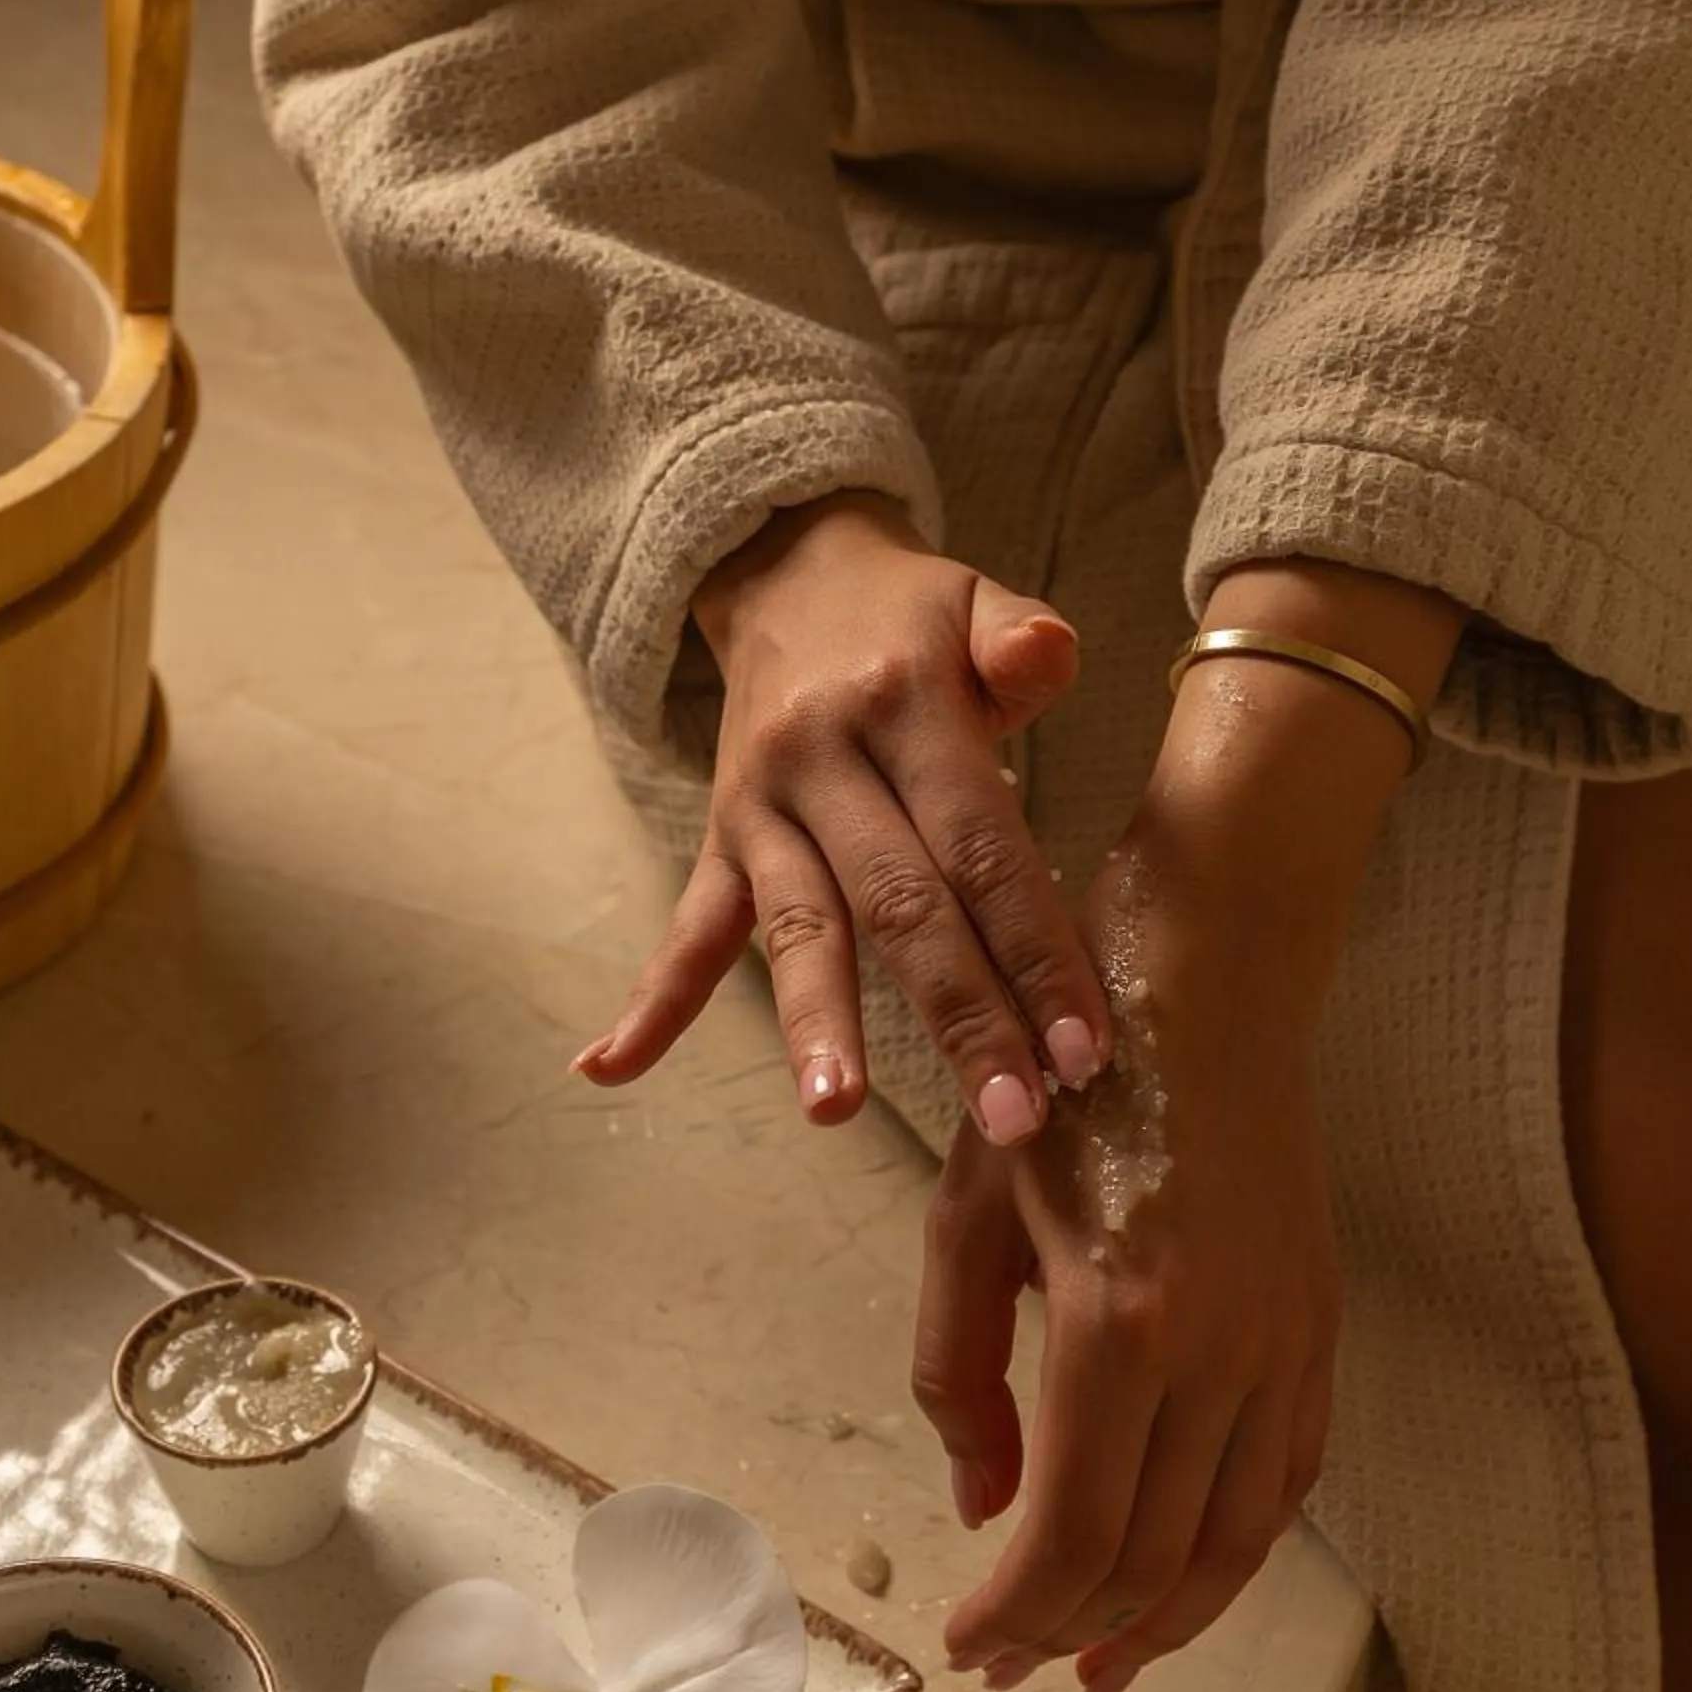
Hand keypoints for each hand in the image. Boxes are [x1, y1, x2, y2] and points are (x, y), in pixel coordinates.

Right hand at [571, 492, 1111, 1146]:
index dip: (1034, 947)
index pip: (978, 844)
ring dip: (818, 1024)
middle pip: (900, 905)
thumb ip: (1020, 635)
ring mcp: (762, 806)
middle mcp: (822, 760)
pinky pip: (691, 926)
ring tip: (833, 1110)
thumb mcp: (974, 599)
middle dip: (961, 1018)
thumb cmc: (909, 615)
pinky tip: (610, 1068)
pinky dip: (653, 1002)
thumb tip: (1049, 658)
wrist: (785, 572)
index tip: (1081, 1047)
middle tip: (1013, 1119)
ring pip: (797, 927)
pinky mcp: (721, 837)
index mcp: (902, 704)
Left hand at [917, 844, 1342, 1691]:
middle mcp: (1214, 1351)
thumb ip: (959, 1372)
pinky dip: (1235, 1550)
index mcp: (1113, 1322)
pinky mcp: (1316, 1327)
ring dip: (1164, 1621)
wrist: (1201, 986)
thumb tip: (978, 1507)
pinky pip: (1286, 1477)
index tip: (969, 1645)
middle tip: (1016, 1667)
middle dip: (1075, 1633)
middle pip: (1152, 1558)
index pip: (1069, 1532)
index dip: (1016, 1613)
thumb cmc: (1055, 1081)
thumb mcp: (965, 1215)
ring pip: (1232, 1540)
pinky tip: (1185, 1577)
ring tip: (1100, 1663)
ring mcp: (1281, 1343)